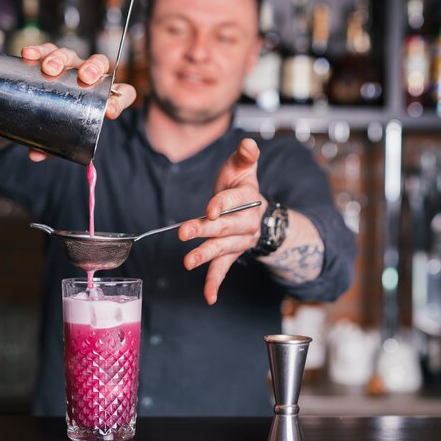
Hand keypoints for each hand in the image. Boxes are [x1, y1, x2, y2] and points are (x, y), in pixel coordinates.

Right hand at [20, 43, 136, 161]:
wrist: (45, 110)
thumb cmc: (62, 124)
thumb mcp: (62, 138)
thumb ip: (54, 147)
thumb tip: (35, 155)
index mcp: (103, 96)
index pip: (123, 93)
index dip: (119, 100)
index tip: (109, 111)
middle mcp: (89, 77)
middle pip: (99, 64)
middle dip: (93, 69)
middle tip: (84, 78)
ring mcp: (70, 65)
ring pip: (70, 55)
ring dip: (60, 60)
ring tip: (50, 69)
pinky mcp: (50, 58)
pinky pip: (46, 50)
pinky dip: (38, 51)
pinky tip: (28, 54)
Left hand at [178, 138, 266, 304]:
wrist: (255, 209)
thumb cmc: (242, 184)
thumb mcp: (243, 167)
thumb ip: (246, 155)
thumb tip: (248, 143)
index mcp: (248, 198)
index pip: (234, 201)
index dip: (222, 204)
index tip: (210, 209)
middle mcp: (246, 222)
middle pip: (224, 227)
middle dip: (205, 230)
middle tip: (185, 232)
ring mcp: (238, 241)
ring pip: (221, 248)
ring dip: (205, 255)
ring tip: (189, 262)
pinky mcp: (230, 254)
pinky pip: (223, 269)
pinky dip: (215, 283)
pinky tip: (208, 297)